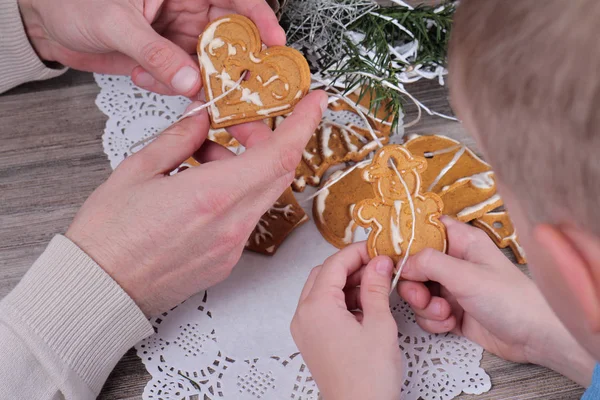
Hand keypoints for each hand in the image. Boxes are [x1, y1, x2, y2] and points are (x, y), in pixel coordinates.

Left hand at [18, 0, 284, 95]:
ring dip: (198, 81)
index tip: (274, 41)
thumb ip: (155, 53)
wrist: (48, 21)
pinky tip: (144, 75)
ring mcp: (179, 37)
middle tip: (240, 84)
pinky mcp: (168, 60)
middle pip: (231, 36)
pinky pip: (184, 80)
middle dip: (236, 62)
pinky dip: (170, 86)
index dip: (260, 17)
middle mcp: (188, 10)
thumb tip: (189, 80)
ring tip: (173, 82)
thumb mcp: (116, 22)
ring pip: (208, 64)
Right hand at [66, 91, 327, 316]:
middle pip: (277, 172)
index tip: (313, 102)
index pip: (279, 155)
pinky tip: (202, 185)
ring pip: (260, 192)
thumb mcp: (138, 170)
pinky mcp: (226, 261)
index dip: (303, 124)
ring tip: (203, 156)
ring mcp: (232, 246)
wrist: (100, 290)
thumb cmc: (109, 237)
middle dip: (267, 139)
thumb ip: (179, 138)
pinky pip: (246, 215)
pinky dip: (236, 191)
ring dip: (245, 165)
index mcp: (213, 195)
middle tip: (239, 123)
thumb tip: (202, 119)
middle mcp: (232, 224)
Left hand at [291, 243, 401, 399]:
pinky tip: (364, 305)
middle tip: (377, 265)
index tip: (377, 247)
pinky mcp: (310, 339)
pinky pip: (321, 308)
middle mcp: (303, 315)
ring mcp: (304, 328)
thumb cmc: (368, 378)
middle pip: (323, 274)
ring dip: (345, 283)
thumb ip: (377, 287)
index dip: (357, 252)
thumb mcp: (380, 325)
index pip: (334, 264)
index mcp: (317, 307)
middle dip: (350, 266)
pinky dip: (340, 300)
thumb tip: (378, 262)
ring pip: (321, 290)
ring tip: (375, 286)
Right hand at [398, 216, 594, 385]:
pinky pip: (427, 312)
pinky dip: (433, 320)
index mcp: (462, 241)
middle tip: (422, 296)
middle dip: (413, 284)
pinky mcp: (452, 311)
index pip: (425, 229)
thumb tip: (401, 262)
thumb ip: (428, 263)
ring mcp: (452, 287)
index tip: (394, 256)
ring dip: (424, 306)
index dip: (406, 240)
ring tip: (444, 313)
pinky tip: (451, 324)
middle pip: (414, 265)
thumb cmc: (510, 299)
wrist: (535, 337)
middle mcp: (455, 261)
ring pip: (418, 291)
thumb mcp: (465, 275)